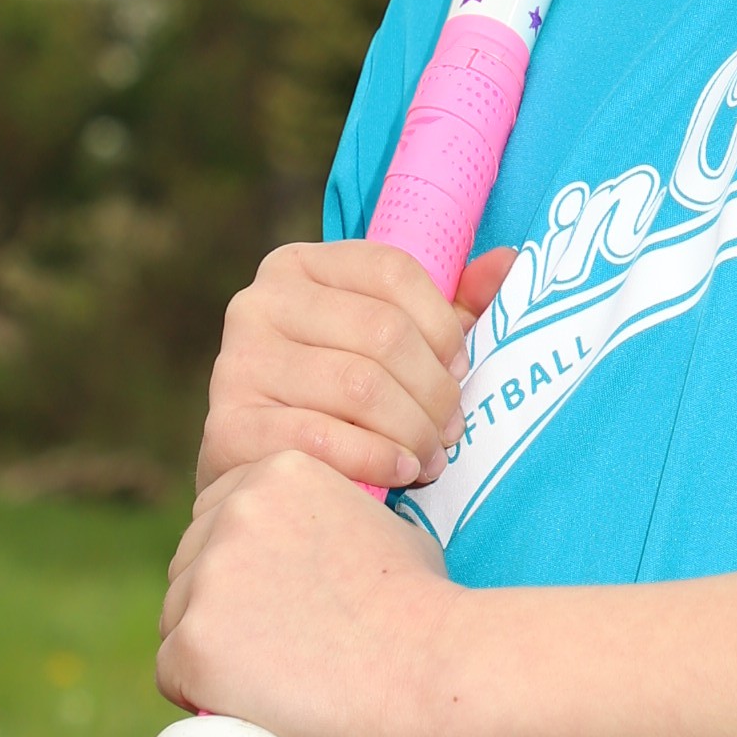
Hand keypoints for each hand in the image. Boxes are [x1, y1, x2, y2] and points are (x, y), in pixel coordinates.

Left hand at [156, 449, 457, 736]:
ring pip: (177, 616)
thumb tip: (319, 547)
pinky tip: (240, 702)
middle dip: (219, 600)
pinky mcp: (194, 643)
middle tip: (267, 643)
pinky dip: (199, 691)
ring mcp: (208, 578)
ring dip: (210, 645)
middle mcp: (233, 512)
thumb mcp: (385, 525)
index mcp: (277, 473)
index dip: (240, 558)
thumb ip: (337, 519)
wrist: (432, 667)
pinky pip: (171, 670)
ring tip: (267, 677)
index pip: (220, 512)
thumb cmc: (425, 607)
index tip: (266, 595)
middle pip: (191, 561)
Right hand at [197, 239, 517, 495]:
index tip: (460, 367)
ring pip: (360, 387)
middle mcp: (259, 303)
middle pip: (383, 332)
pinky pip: (322, 439)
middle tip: (452, 430)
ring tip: (430, 457)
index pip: (393, 270)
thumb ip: (451, 303)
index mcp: (299, 266)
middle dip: (434, 390)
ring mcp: (238, 363)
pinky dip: (377, 460)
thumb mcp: (394, 341)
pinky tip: (400, 472)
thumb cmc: (340, 400)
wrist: (260, 474)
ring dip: (413, 430)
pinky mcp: (229, 426)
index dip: (443, 324)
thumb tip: (508, 263)